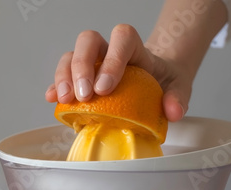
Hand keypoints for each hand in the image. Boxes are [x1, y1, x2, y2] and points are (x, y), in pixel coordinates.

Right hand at [45, 24, 193, 121]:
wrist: (155, 80)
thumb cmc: (163, 81)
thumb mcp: (178, 87)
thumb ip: (179, 97)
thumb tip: (173, 111)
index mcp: (134, 49)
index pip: (122, 37)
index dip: (112, 59)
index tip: (105, 88)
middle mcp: (108, 51)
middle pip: (88, 41)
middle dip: (82, 67)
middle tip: (85, 96)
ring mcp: (91, 63)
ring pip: (70, 56)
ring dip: (64, 77)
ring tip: (66, 101)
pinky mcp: (80, 80)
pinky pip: (62, 77)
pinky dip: (55, 87)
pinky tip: (51, 100)